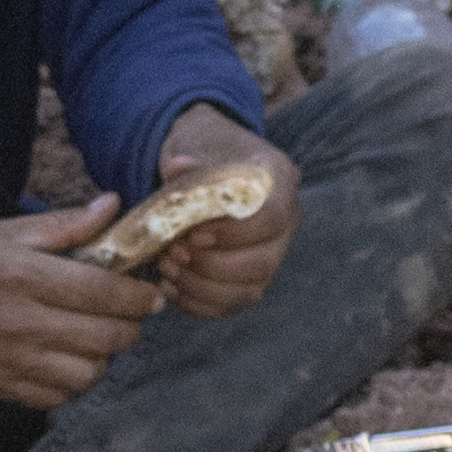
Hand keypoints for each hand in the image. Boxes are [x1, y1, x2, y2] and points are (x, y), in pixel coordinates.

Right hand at [0, 202, 157, 412]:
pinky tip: (67, 358)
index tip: (150, 295)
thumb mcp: (6, 230)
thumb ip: (65, 224)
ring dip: (102, 357)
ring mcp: (8, 360)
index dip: (137, 297)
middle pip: (103, 338)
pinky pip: (56, 396)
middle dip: (129, 327)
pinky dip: (71, 381)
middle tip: (129, 315)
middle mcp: (18, 322)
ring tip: (96, 337)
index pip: (101, 294)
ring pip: (86, 375)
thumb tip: (112, 207)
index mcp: (22, 276)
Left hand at [120, 107, 300, 314]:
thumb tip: (178, 168)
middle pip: (263, 263)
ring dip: (201, 286)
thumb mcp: (194, 145)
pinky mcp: (249, 281)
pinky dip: (196, 302)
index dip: (235, 232)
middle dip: (212, 265)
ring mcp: (270, 256)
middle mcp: (285, 225)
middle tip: (173, 252)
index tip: (195, 232)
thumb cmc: (204, 156)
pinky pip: (230, 306)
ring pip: (249, 291)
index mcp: (279, 182)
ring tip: (166, 265)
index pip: (274, 216)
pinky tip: (170, 284)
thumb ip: (187, 162)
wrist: (204, 173)